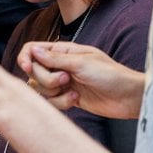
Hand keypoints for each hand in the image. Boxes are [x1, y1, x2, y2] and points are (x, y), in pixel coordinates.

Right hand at [19, 41, 145, 118]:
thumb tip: (32, 50)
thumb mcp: (82, 64)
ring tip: (73, 92)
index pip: (33, 49)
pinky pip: (51, 102)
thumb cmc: (110, 75)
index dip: (25, 58)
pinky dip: (61, 103)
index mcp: (63, 51)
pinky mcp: (67, 98)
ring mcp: (63, 83)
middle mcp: (60, 65)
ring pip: (40, 90)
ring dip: (54, 93)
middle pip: (34, 72)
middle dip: (45, 79)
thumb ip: (55, 59)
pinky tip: (76, 101)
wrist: (127, 97)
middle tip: (66, 79)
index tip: (27, 68)